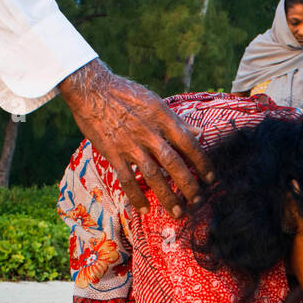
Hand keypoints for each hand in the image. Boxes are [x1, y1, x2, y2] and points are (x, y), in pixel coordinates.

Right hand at [59, 59, 213, 218]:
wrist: (91, 88)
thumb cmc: (124, 93)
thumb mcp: (155, 102)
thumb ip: (177, 121)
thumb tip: (199, 133)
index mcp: (162, 118)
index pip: (189, 144)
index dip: (202, 163)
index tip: (211, 178)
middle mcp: (149, 132)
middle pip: (174, 164)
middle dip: (189, 186)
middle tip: (198, 202)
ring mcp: (130, 144)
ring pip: (153, 175)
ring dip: (167, 197)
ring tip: (178, 213)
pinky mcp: (113, 152)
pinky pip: (126, 179)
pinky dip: (136, 196)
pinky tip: (144, 209)